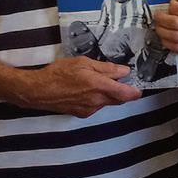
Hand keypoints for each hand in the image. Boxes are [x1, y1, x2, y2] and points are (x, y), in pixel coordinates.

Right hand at [21, 56, 137, 116]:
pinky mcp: (81, 114)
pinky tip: (85, 90)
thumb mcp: (83, 63)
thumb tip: (124, 71)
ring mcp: (89, 109)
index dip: (136, 91)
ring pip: (107, 103)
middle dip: (123, 91)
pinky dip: (97, 99)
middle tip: (119, 80)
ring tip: (95, 82)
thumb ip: (106, 68)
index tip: (139, 86)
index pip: (127, 94)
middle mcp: (97, 101)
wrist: (38, 91)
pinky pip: (96, 106)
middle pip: (119, 100)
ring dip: (108, 94)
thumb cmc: (58, 73)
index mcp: (99, 86)